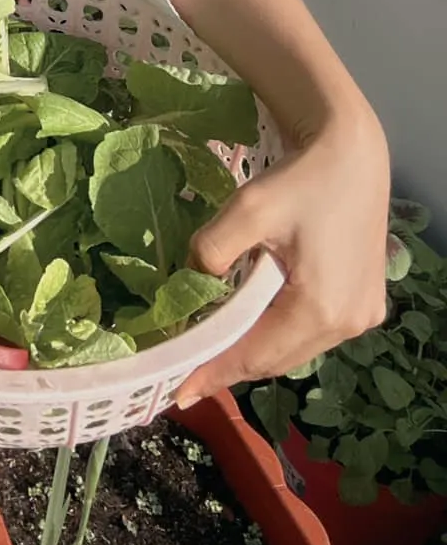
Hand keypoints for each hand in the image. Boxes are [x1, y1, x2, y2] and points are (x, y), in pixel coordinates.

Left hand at [176, 104, 389, 406]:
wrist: (352, 150)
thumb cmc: (302, 178)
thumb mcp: (248, 210)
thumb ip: (212, 251)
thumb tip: (191, 281)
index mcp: (321, 308)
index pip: (255, 356)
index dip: (214, 373)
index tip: (179, 393)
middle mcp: (348, 323)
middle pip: (277, 358)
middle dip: (232, 363)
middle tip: (190, 366)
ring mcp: (362, 314)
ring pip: (297, 347)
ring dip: (257, 346)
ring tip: (217, 343)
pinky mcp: (366, 300)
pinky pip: (314, 330)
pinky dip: (282, 330)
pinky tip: (256, 316)